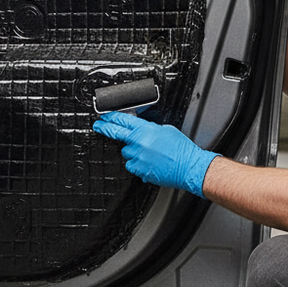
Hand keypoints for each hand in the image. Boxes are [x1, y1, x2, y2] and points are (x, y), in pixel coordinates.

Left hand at [93, 111, 218, 196]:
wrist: (189, 167)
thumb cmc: (181, 149)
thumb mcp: (166, 130)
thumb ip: (150, 129)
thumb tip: (142, 129)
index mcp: (146, 130)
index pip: (123, 120)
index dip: (112, 117)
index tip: (105, 116)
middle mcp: (139, 143)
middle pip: (116, 133)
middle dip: (104, 128)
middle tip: (98, 125)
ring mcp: (138, 157)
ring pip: (126, 152)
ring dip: (133, 151)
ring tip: (148, 153)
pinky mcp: (139, 170)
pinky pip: (131, 165)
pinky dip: (137, 164)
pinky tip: (149, 163)